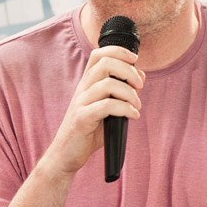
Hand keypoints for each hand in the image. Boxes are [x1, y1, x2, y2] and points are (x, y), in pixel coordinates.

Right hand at [43, 46, 144, 175]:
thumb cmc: (88, 132)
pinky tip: (133, 116)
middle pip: (105, 63)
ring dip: (129, 93)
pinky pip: (106, 106)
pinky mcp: (82, 119)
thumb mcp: (107, 109)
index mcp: (87, 83)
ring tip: (137, 106)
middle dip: (128, 71)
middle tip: (139, 86)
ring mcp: (81, 103)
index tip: (134, 59)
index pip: (98, 54)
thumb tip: (140, 75)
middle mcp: (82, 89)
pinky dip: (125, 108)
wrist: (66, 154)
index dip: (118, 51)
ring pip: (107, 83)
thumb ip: (122, 92)